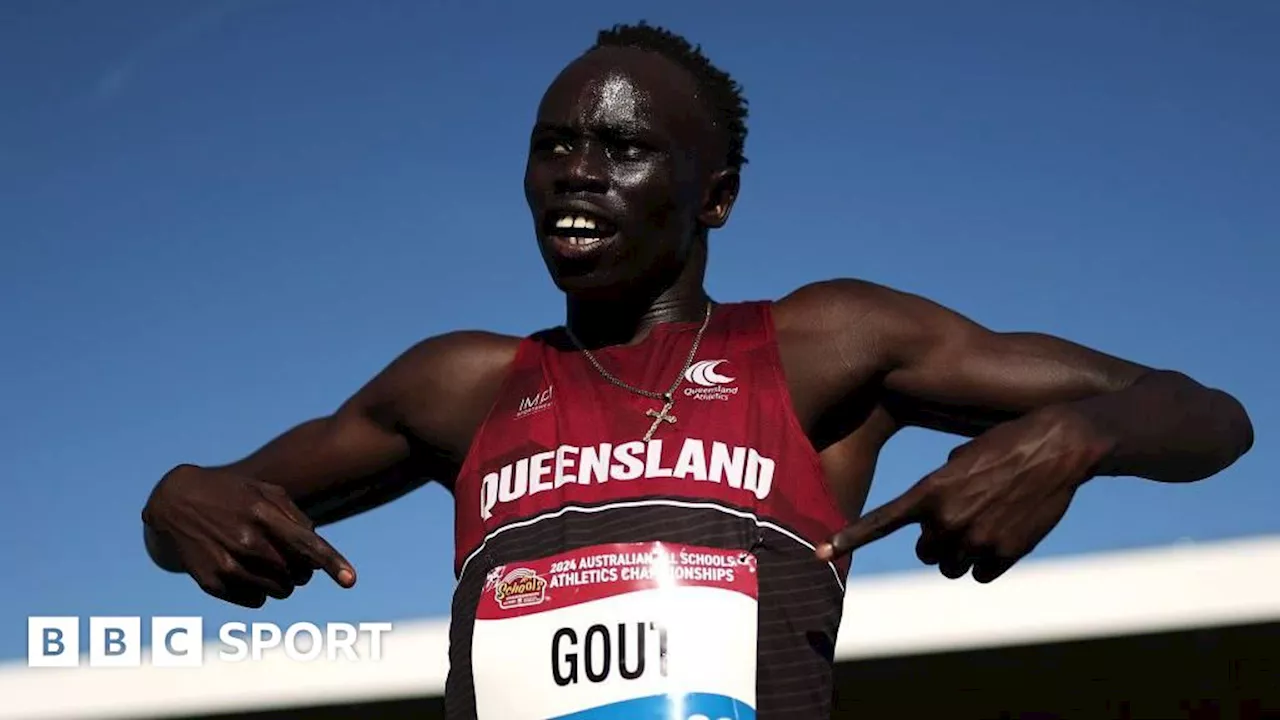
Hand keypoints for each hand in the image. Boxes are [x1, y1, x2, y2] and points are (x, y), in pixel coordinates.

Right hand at [142, 465, 355, 606]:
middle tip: (292, 559)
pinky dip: (260, 591)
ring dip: (285, 583)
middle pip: (298, 574)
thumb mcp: (263, 491)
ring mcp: (226, 564)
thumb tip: (316, 546)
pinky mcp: (211, 582)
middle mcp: (245, 541)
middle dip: (303, 570)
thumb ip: (295, 516)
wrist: (173, 503)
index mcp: (262, 514)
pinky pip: (256, 601)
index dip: (332, 563)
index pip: (306, 544)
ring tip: (270, 564)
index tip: (350, 580)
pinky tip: (248, 572)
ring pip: (280, 592)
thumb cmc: (231, 495)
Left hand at [817, 409, 1110, 581]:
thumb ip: (939, 488)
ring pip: (951, 566)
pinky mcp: (1005, 553)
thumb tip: (931, 514)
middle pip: (924, 551)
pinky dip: (987, 562)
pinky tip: (1003, 534)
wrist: (1058, 446)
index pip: (880, 522)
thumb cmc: (1007, 443)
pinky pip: (980, 574)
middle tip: (960, 515)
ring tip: (985, 521)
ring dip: (960, 553)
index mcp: (930, 491)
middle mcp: (948, 519)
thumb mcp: (961, 458)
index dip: (848, 539)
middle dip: (936, 539)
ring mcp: (977, 539)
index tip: (822, 553)